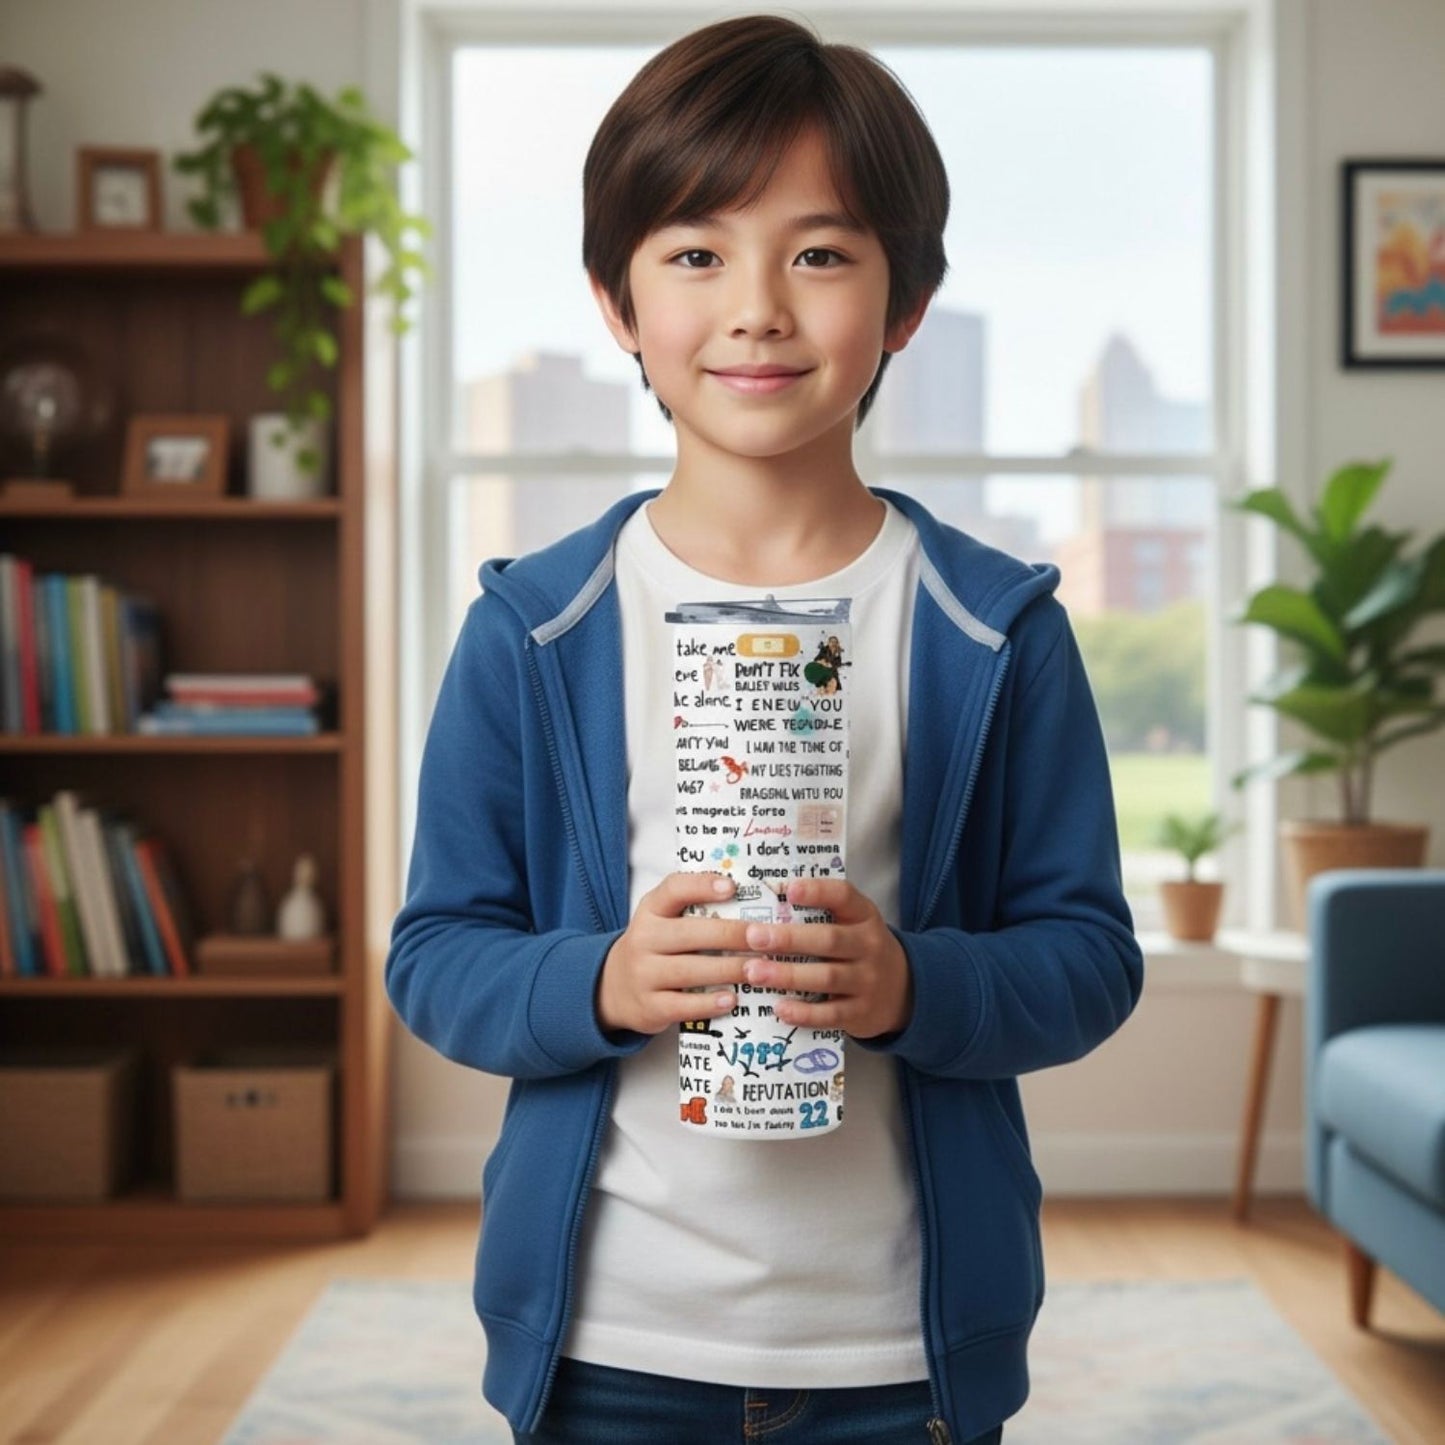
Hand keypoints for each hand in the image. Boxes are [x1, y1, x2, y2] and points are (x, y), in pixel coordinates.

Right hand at [597, 872, 750, 1035]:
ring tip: (758, 969)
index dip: (702, 886)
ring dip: (728, 969)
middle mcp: (643, 939)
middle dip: (731, 935)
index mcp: (651, 910)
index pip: (673, 890)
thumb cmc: (655, 947)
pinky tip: (732, 999)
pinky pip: (682, 1005)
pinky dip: (709, 1004)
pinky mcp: (649, 1007)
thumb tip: (748, 898)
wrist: (613, 988)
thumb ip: (694, 907)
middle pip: (689, 933)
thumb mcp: (663, 919)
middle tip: (764, 938)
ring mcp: (643, 975)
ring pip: (689, 971)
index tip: (732, 887)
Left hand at [741, 879, 913, 1038]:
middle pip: (829, 939)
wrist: (905, 990)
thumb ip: (822, 912)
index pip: (844, 896)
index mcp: (864, 916)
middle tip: (754, 936)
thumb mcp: (854, 923)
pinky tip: (779, 1008)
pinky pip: (831, 1014)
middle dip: (789, 938)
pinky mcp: (861, 1013)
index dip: (817, 892)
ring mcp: (867, 981)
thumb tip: (766, 902)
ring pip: (827, 977)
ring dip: (788, 975)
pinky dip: (804, 1013)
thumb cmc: (860, 949)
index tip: (788, 890)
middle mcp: (869, 946)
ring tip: (754, 972)